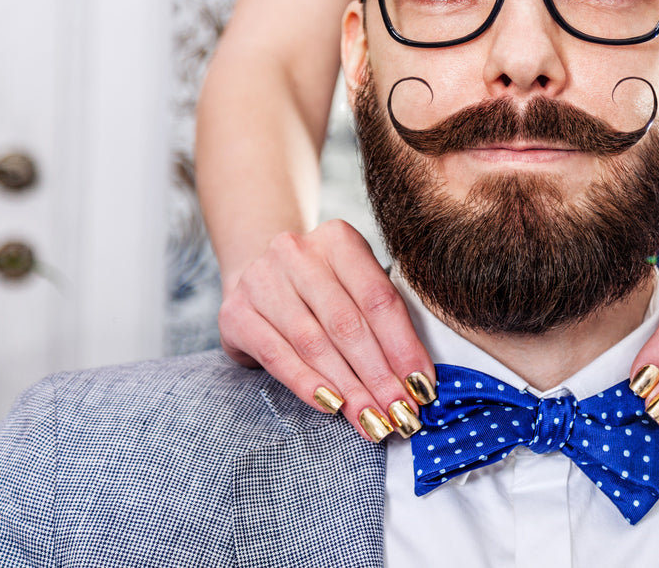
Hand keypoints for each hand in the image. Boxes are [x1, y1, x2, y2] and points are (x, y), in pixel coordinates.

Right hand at [218, 220, 435, 441]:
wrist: (256, 275)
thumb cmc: (322, 289)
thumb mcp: (354, 286)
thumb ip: (382, 321)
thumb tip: (417, 380)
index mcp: (338, 238)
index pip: (379, 299)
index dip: (403, 347)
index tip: (422, 387)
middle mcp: (296, 252)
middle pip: (348, 325)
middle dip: (379, 376)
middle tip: (400, 414)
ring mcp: (261, 280)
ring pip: (315, 344)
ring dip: (349, 389)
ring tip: (372, 419)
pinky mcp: (235, 313)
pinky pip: (279, 356)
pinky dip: (308, 385)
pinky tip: (333, 406)